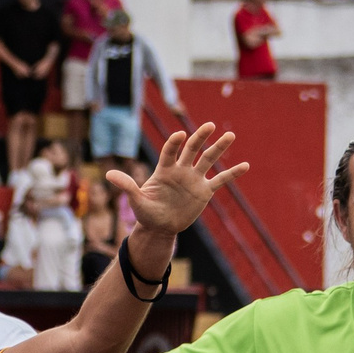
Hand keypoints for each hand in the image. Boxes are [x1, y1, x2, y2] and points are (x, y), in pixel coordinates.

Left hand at [108, 122, 246, 236]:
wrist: (159, 227)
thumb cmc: (146, 212)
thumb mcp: (135, 201)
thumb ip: (127, 186)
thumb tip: (107, 175)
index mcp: (164, 170)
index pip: (170, 152)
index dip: (174, 143)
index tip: (180, 135)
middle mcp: (181, 170)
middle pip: (192, 149)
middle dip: (200, 137)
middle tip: (209, 125)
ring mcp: (194, 179)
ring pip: (208, 160)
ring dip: (219, 147)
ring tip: (230, 134)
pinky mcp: (204, 191)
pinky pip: (221, 180)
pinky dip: (232, 173)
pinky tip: (245, 165)